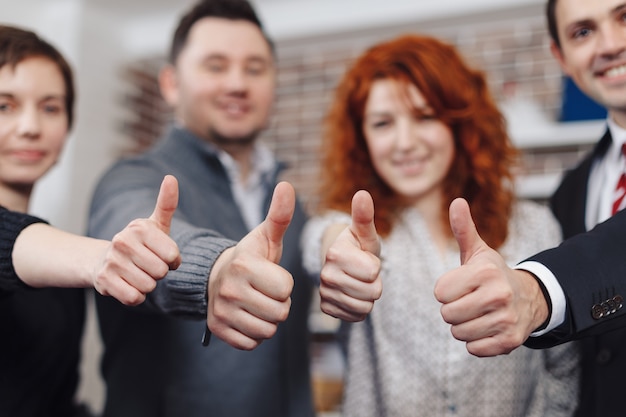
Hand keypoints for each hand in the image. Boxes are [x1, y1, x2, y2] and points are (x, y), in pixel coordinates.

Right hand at [94, 175, 181, 304]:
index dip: (172, 261)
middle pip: (161, 272)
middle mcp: (123, 241)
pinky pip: (134, 298)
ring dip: (148, 285)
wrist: (104, 261)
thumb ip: (167, 203)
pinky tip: (129, 284)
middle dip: (159, 273)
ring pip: (149, 286)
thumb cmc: (140, 244)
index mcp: (140, 227)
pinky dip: (136, 296)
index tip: (163, 255)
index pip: (172, 256)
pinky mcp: (104, 281)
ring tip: (137, 273)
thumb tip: (171, 177)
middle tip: (148, 266)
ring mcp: (112, 261)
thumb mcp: (155, 224)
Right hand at [207, 181, 295, 349]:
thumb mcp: (265, 236)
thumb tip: (287, 184)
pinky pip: (252, 343)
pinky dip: (254, 334)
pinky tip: (247, 316)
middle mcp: (229, 289)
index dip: (284, 284)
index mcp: (243, 265)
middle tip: (265, 292)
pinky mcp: (218, 330)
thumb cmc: (250, 257)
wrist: (217, 277)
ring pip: (268, 331)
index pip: (286, 289)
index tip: (271, 276)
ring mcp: (221, 312)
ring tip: (258, 303)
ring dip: (269, 320)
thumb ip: (279, 215)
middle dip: (279, 304)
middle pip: (280, 313)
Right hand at [319, 190, 381, 320]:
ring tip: (360, 283)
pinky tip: (353, 295)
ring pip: (365, 306)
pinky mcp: (327, 309)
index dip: (376, 266)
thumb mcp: (365, 233)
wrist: (344, 264)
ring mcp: (324, 293)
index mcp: (335, 253)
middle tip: (364, 273)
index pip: (373, 272)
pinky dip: (360, 308)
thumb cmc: (359, 246)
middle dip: (375, 283)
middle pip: (372, 292)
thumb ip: (364, 216)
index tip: (366, 258)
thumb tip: (362, 194)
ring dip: (368, 296)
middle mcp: (326, 275)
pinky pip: (356, 316)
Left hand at [433, 198, 547, 356]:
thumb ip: (463, 229)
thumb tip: (457, 201)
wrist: (530, 297)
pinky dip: (476, 341)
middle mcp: (498, 295)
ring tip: (478, 313)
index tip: (460, 285)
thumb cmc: (492, 274)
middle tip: (469, 301)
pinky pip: (473, 348)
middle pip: (447, 314)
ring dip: (463, 325)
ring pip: (458, 332)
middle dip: (453, 309)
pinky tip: (487, 326)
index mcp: (485, 272)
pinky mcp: (509, 341)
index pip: (440, 292)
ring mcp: (505, 320)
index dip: (446, 290)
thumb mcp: (477, 251)